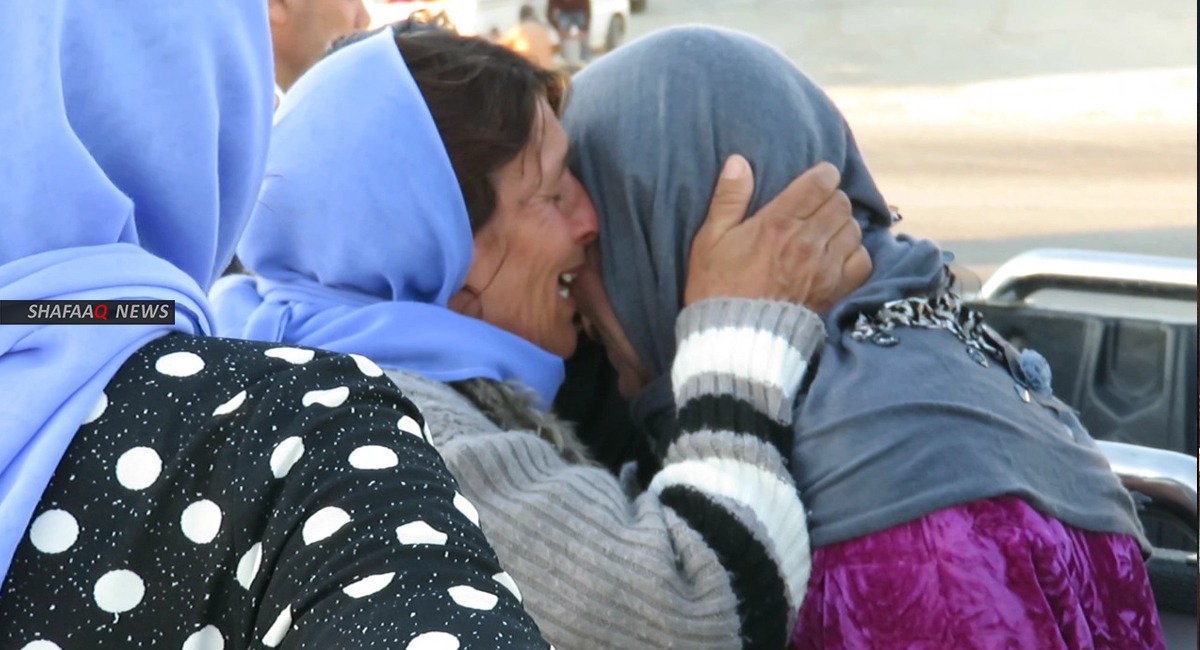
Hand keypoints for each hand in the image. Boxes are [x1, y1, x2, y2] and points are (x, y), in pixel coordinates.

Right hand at [684, 155, 871, 312]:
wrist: (734, 340)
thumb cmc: (716, 287)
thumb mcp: (709, 240)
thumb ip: (728, 198)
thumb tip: (739, 162)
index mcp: (778, 223)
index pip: (820, 183)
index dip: (822, 175)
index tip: (816, 180)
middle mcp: (807, 242)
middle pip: (841, 203)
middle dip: (830, 200)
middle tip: (816, 208)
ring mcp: (825, 268)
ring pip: (854, 229)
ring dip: (842, 226)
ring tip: (826, 232)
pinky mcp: (835, 291)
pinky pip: (862, 261)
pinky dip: (854, 254)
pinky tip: (838, 257)